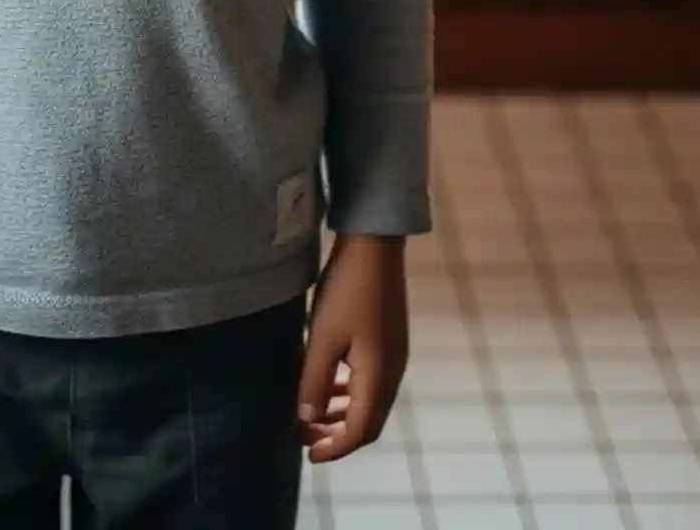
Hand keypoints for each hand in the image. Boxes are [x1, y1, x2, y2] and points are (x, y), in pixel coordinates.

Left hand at [296, 233, 409, 461]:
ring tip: (313, 416)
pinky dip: (349, 392)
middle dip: (337, 436)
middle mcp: (392, 373)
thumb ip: (314, 382)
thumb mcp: (323, 337)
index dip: (334, 449)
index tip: (307, 454)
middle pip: (368, 422)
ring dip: (342, 414)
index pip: (360, 432)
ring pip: (369, 402)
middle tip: (305, 437)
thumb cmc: (347, 291)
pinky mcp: (389, 341)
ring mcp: (394, 356)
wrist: (374, 245)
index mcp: (379, 378)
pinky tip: (330, 383)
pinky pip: (370, 382)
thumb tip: (306, 421)